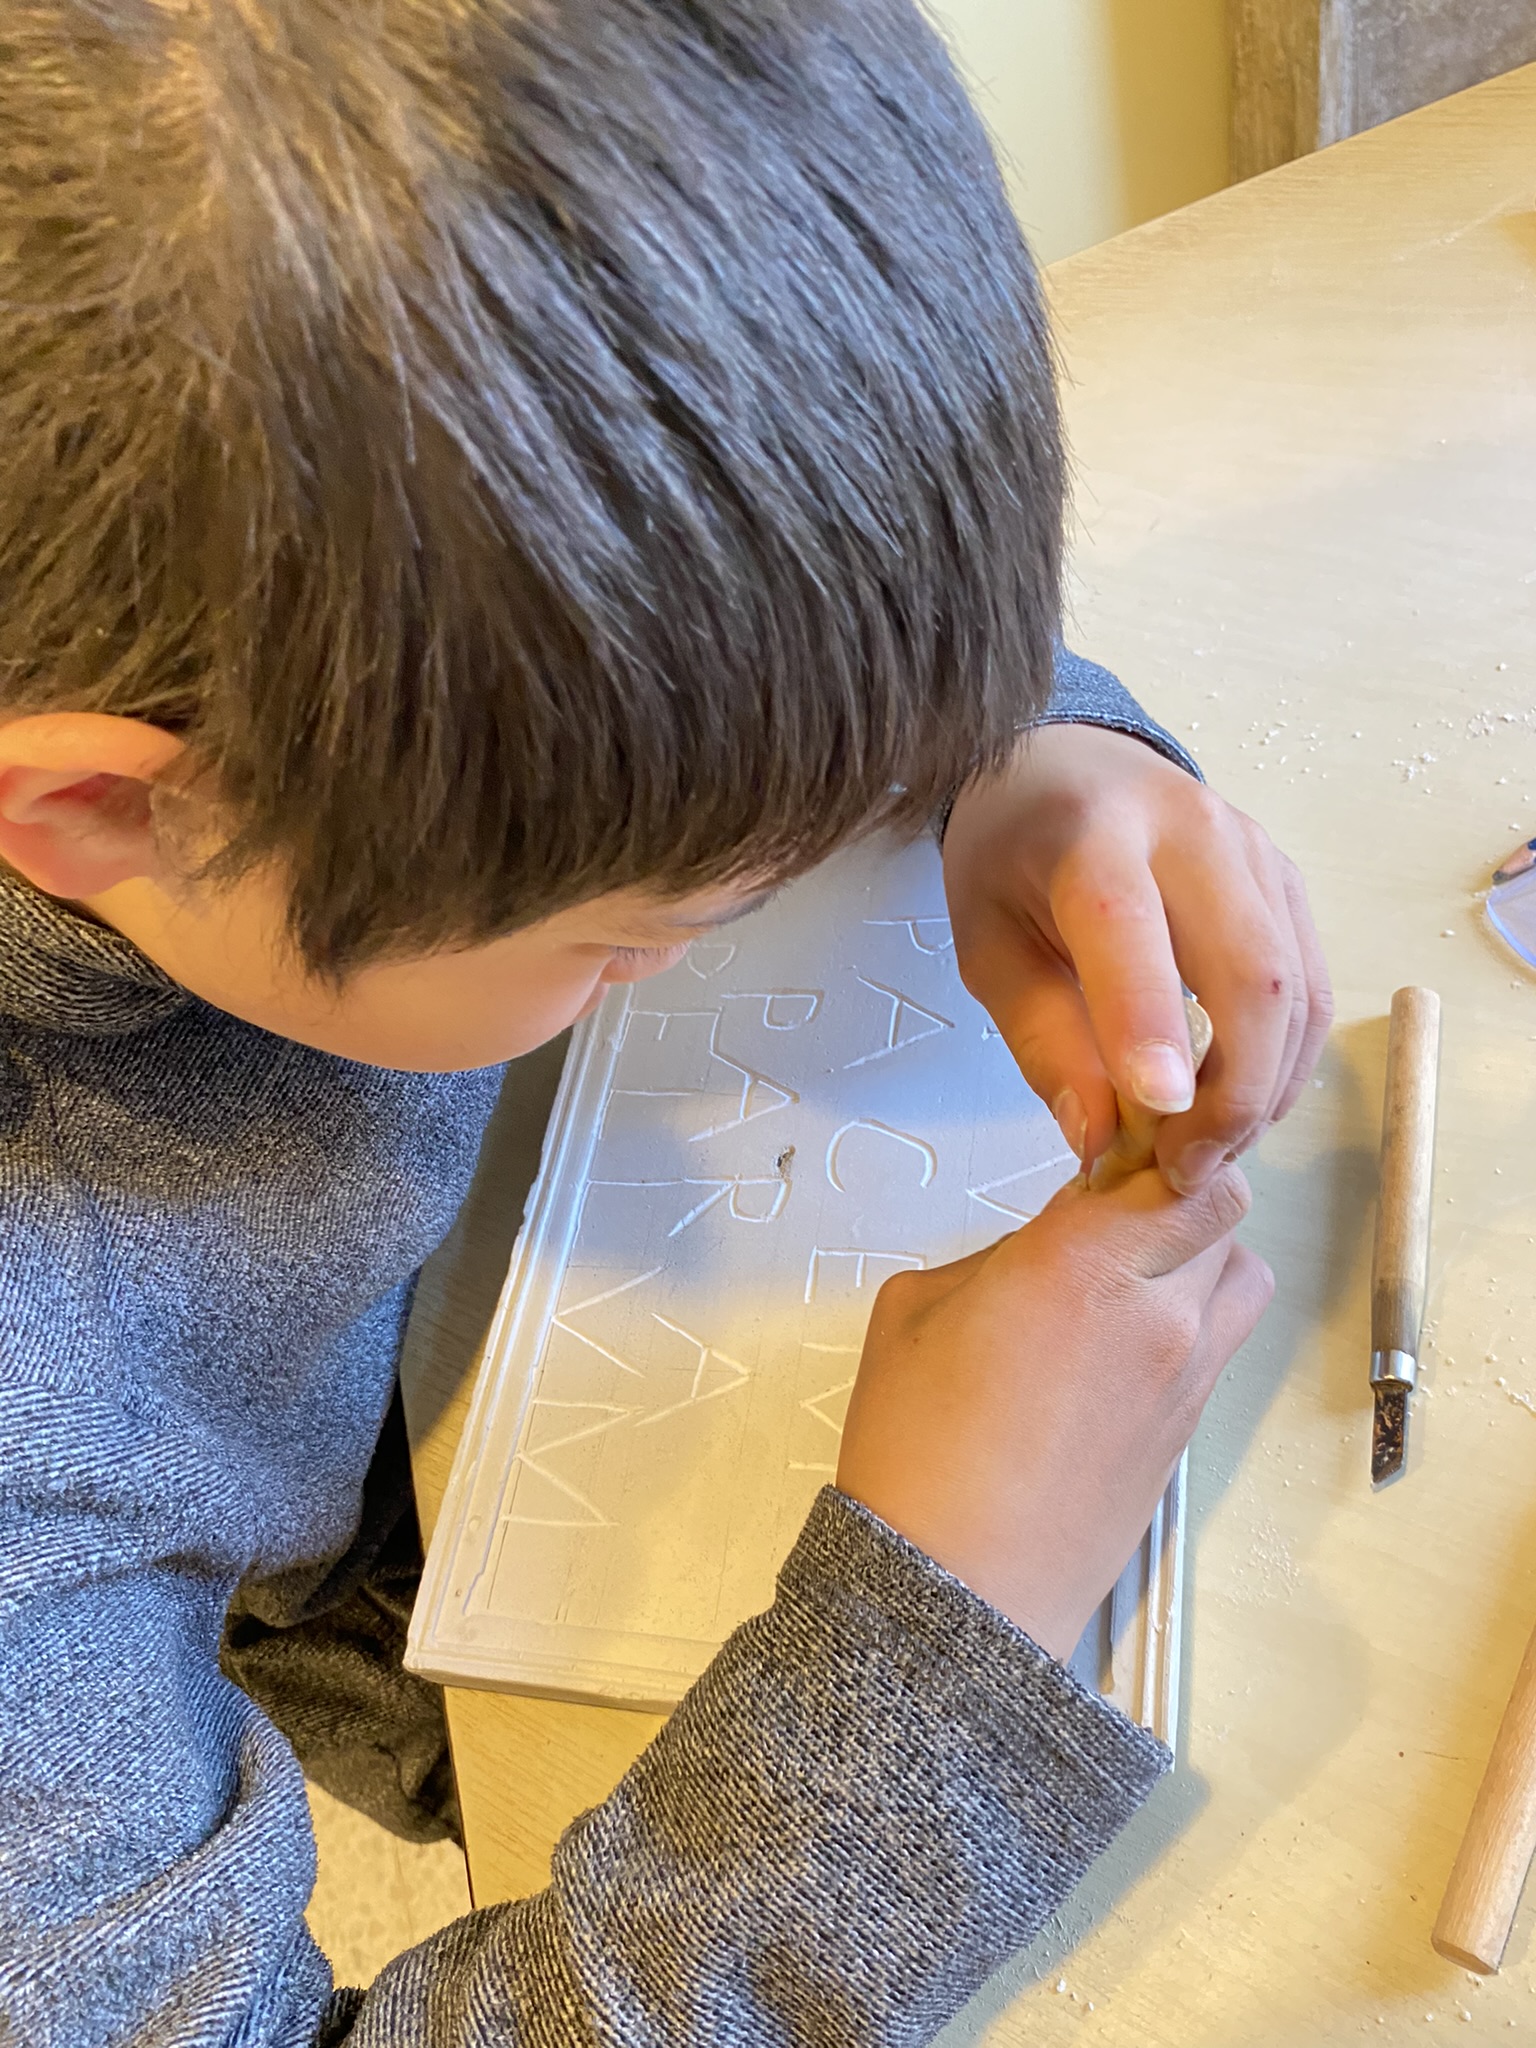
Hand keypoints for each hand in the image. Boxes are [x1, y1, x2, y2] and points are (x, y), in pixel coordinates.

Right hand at [836, 1163, 1271, 1657]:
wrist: (955, 1591)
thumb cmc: (920, 1458)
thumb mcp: (916, 1310)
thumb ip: (997, 1253)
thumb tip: (1044, 1246)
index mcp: (1081, 1265)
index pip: (1165, 1160)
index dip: (1141, 1144)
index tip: (1105, 1149)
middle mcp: (1156, 1313)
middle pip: (1222, 1206)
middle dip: (1176, 1188)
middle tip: (1118, 1201)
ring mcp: (1186, 1376)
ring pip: (1242, 1271)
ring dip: (1203, 1251)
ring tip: (1134, 1268)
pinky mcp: (1190, 1429)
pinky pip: (1223, 1339)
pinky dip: (1194, 1316)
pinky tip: (1125, 1335)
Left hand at [943, 724, 1332, 1191]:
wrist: (1064, 764)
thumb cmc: (1012, 860)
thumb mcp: (987, 950)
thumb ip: (1045, 1042)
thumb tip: (1102, 1142)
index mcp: (1089, 837)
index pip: (1128, 930)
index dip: (1148, 1024)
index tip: (1161, 1117)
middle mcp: (1189, 830)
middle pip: (1250, 973)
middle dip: (1232, 1093)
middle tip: (1184, 1168)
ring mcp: (1253, 849)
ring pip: (1297, 988)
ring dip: (1266, 1089)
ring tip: (1208, 1150)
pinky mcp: (1287, 877)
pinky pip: (1311, 983)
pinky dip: (1285, 1058)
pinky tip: (1241, 1101)